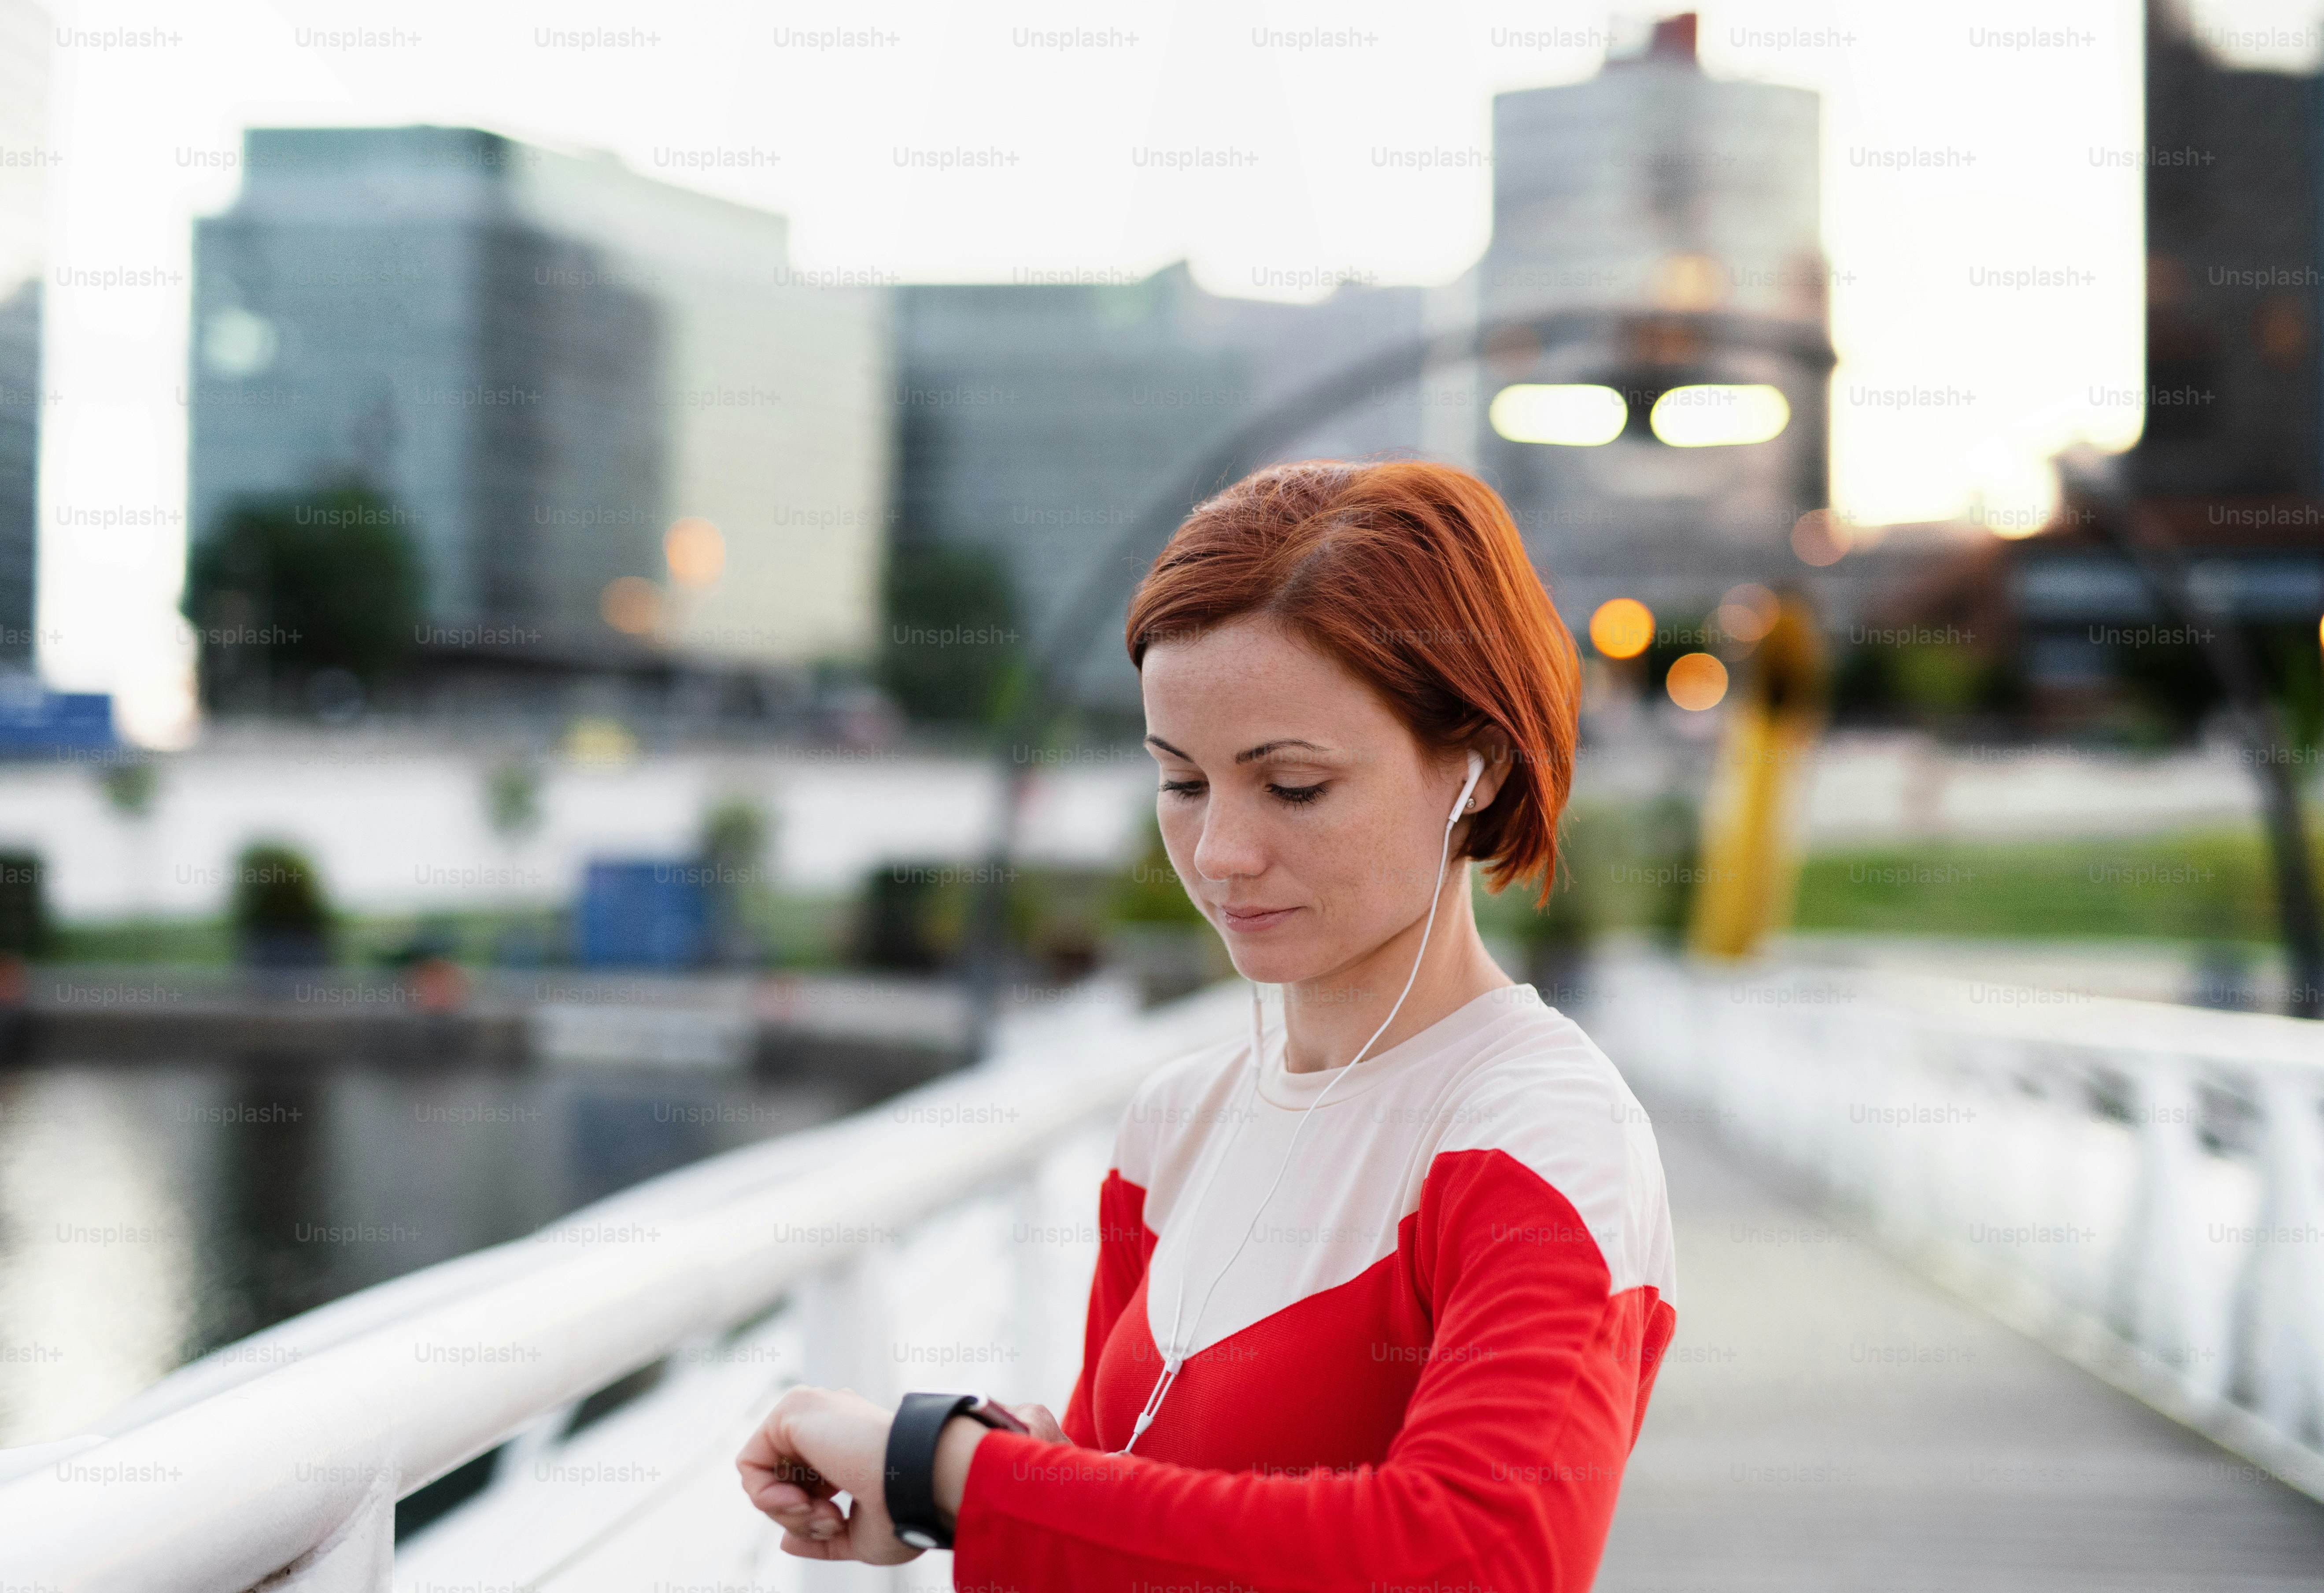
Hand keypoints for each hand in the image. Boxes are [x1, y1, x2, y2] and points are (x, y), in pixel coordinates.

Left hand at [737, 1390, 1071, 1562]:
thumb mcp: (858, 1536)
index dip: (808, 1518)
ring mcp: (809, 1411)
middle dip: (797, 1516)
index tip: (837, 1526)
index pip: (801, 1484)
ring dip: (785, 1510)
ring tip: (824, 1514)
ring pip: (763, 1473)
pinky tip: (801, 1501)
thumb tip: (784, 1544)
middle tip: (831, 1522)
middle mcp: (826, 1423)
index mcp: (845, 1443)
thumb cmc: (905, 1510)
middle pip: (779, 1479)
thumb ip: (818, 1538)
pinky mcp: (791, 1411)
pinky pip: (749, 1464)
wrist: (920, 1482)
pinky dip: (767, 1497)